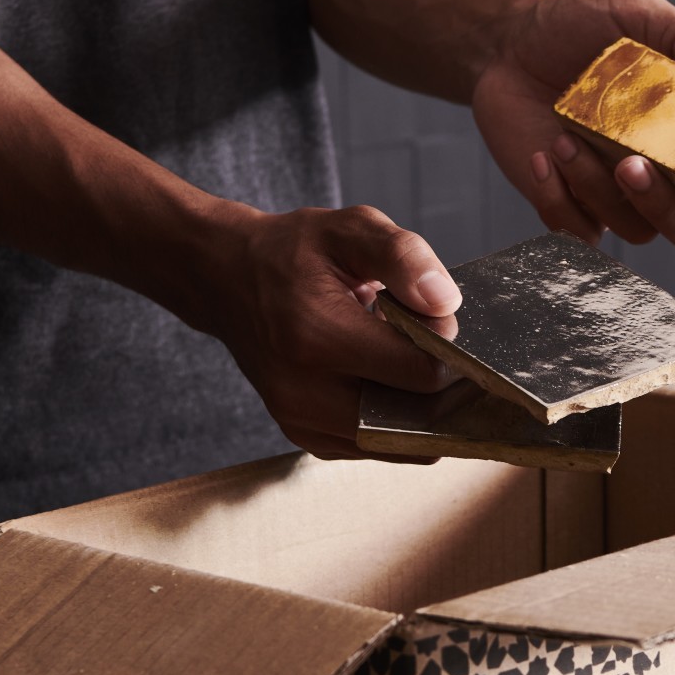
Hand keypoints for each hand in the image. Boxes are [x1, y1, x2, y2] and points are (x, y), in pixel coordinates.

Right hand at [199, 203, 460, 459]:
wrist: (228, 280)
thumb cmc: (292, 253)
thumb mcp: (349, 229)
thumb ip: (403, 257)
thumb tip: (445, 304)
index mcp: (316, 336)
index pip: (421, 372)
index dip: (447, 346)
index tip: (435, 317)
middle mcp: (304, 392)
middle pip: (418, 417)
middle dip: (440, 384)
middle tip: (430, 340)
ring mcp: (302, 422)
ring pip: (402, 440)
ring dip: (422, 406)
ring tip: (405, 356)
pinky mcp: (308, 438)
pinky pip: (379, 445)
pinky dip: (397, 418)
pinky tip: (384, 377)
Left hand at [471, 0, 674, 249]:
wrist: (508, 43)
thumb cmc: (580, 26)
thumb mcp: (635, 11)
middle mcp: (662, 174)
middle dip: (666, 208)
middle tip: (629, 164)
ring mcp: (614, 194)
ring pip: (628, 227)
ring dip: (596, 186)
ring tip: (565, 137)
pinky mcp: (567, 202)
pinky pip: (575, 231)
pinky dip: (558, 200)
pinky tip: (542, 156)